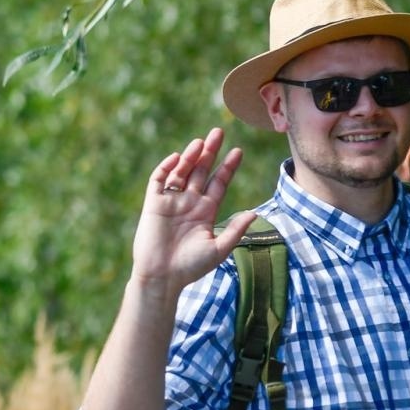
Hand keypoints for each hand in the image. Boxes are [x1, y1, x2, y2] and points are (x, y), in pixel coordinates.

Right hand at [131, 127, 251, 294]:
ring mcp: (171, 201)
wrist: (162, 278)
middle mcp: (189, 203)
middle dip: (210, 152)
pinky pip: (159, 180)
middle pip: (201, 171)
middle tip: (219, 131)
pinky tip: (177, 158)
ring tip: (201, 142)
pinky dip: (166, 168)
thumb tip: (255, 213)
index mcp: (205, 211)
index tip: (238, 151)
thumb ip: (235, 230)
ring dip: (190, 156)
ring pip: (181, 171)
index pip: (218, 183)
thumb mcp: (219, 249)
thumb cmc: (190, 268)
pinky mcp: (154, 204)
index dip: (228, 167)